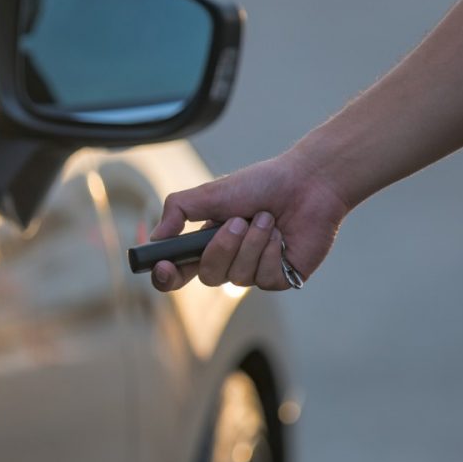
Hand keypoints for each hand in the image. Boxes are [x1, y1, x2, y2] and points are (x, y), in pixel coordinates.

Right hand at [149, 149, 350, 291]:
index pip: (178, 272)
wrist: (307, 182)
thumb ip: (177, 210)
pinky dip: (271, 251)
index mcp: (208, 244)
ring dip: (252, 242)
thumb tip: (155, 237)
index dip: (166, 276)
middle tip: (239, 220)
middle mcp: (229, 262)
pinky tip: (282, 236)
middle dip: (223, 247)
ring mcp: (255, 273)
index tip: (163, 266)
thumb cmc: (261, 184)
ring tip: (267, 218)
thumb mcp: (210, 192)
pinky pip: (265, 278)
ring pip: (239, 277)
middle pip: (209, 276)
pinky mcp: (281, 278)